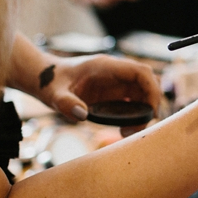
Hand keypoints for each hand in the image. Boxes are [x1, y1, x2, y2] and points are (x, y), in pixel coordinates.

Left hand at [38, 54, 162, 136]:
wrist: (45, 78)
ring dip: (143, 110)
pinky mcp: (113, 91)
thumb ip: (66, 103)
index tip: (151, 111)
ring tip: (130, 131)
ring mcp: (115, 81)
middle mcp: (115, 72)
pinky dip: (135, 114)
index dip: (152, 89)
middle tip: (142, 125)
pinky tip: (124, 129)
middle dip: (151, 102)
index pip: (140, 72)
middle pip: (146, 82)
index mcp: (106, 67)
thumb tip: (82, 115)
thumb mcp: (54, 95)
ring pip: (142, 92)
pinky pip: (132, 100)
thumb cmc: (51, 83)